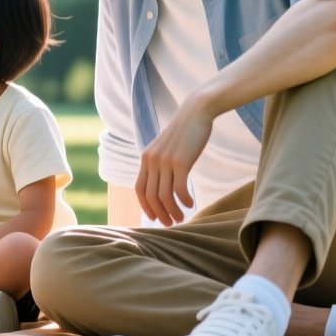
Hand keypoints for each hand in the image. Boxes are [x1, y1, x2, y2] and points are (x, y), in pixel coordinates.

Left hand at [134, 97, 215, 226]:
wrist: (196, 111)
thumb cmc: (184, 131)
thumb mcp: (166, 147)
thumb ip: (161, 163)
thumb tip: (162, 183)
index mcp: (146, 158)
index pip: (140, 189)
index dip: (145, 206)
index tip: (155, 218)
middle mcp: (152, 160)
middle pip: (151, 196)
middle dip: (160, 213)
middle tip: (171, 223)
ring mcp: (165, 161)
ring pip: (164, 196)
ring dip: (172, 211)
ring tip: (181, 218)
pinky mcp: (181, 161)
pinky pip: (179, 189)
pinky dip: (184, 201)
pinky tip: (190, 204)